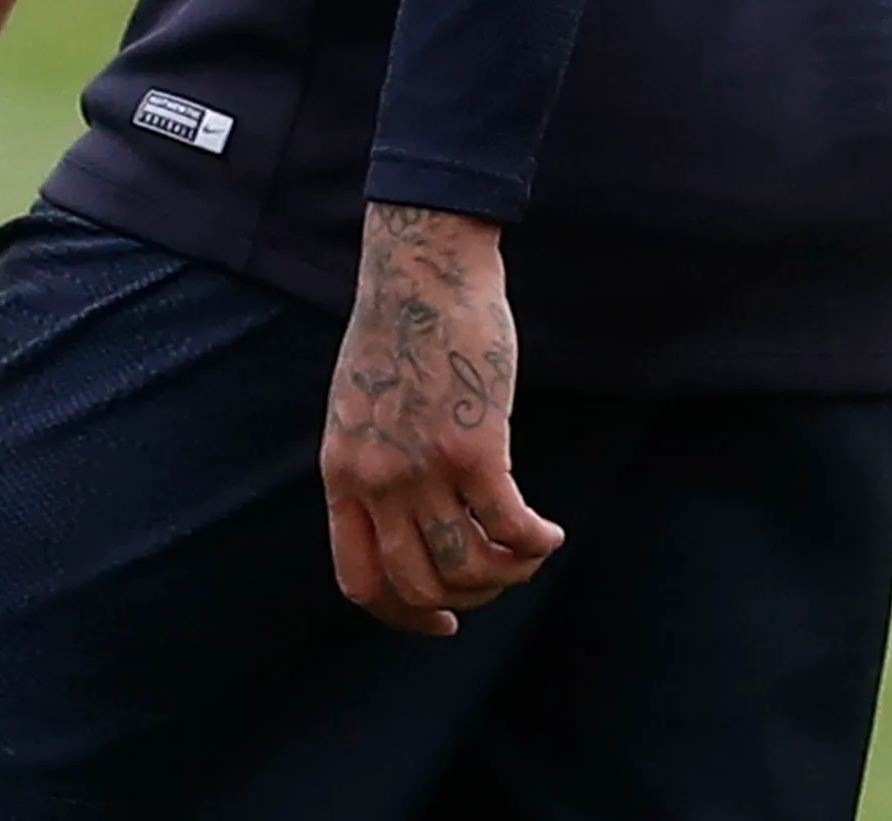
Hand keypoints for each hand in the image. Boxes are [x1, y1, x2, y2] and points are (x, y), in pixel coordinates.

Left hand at [323, 203, 563, 634]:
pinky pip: (506, 525)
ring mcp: (422, 467)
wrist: (422, 268)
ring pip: (464, 565)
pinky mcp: (473, 446)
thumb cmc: (401, 327)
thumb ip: (373, 462)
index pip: (360, 581)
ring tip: (531, 554)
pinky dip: (534, 543)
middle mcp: (375, 481)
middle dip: (466, 599)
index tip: (443, 622)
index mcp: (341, 475)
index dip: (404, 616)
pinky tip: (550, 535)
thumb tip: (410, 511)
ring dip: (506, 576)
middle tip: (500, 580)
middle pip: (417, 584)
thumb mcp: (360, 408)